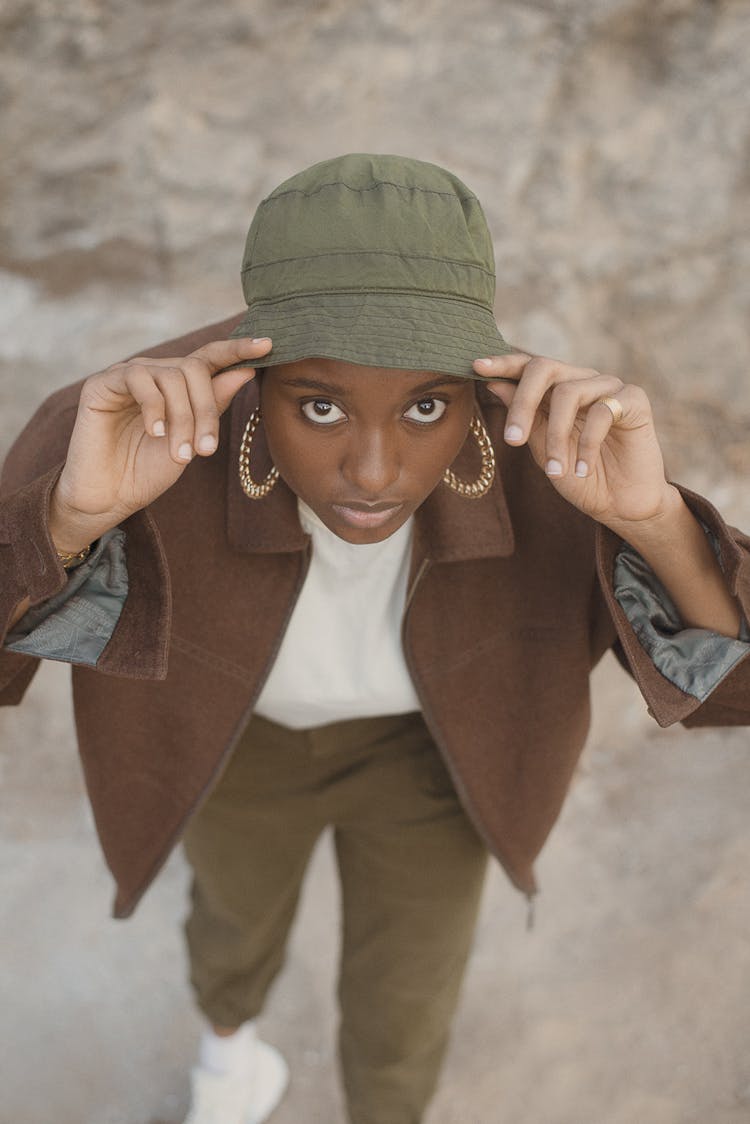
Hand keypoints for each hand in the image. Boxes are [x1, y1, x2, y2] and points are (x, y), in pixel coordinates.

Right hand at [51, 337, 272, 543]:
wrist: (109, 496)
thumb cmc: (148, 470)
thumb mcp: (191, 439)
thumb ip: (213, 405)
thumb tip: (245, 371)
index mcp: (178, 385)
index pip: (210, 358)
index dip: (237, 350)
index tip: (268, 345)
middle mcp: (154, 373)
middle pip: (194, 369)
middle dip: (207, 410)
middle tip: (207, 450)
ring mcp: (127, 376)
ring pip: (171, 377)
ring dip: (183, 418)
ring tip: (182, 453)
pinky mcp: (101, 384)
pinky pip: (138, 379)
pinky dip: (153, 407)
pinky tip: (155, 433)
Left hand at [474, 352, 674, 530]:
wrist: (620, 505)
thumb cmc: (579, 477)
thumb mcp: (542, 448)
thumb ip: (524, 416)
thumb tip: (494, 383)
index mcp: (557, 390)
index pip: (528, 366)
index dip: (503, 363)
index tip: (476, 366)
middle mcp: (582, 381)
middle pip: (544, 368)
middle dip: (523, 404)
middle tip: (512, 441)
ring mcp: (609, 388)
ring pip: (568, 393)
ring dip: (556, 438)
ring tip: (555, 471)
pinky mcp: (634, 400)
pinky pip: (601, 411)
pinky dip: (587, 445)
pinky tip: (582, 469)